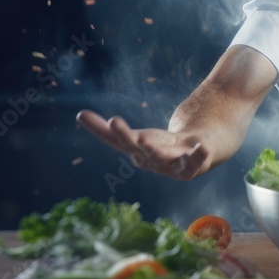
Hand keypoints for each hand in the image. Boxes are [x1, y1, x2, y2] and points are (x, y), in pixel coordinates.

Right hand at [76, 110, 209, 179]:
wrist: (199, 156)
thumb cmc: (163, 147)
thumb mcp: (137, 135)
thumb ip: (108, 128)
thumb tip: (77, 114)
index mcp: (137, 153)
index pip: (118, 141)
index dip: (106, 131)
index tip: (93, 116)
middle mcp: (153, 162)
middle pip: (138, 150)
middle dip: (126, 137)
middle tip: (114, 121)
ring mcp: (175, 165)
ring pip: (164, 159)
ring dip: (155, 151)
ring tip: (145, 140)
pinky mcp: (197, 163)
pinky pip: (198, 160)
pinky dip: (199, 155)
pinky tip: (201, 146)